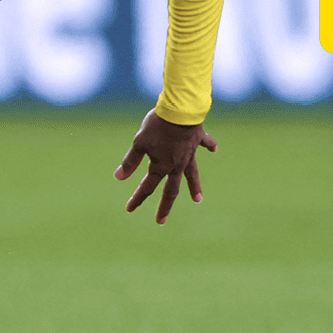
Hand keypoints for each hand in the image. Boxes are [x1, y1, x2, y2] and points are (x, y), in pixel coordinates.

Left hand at [115, 109, 217, 224]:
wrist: (180, 111)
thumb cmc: (157, 126)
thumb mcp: (139, 143)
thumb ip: (130, 161)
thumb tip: (119, 178)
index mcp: (162, 166)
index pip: (148, 186)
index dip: (138, 198)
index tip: (129, 208)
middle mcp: (177, 164)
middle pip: (171, 189)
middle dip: (165, 206)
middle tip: (161, 221)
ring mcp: (189, 153)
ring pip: (192, 174)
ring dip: (194, 187)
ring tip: (197, 200)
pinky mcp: (198, 139)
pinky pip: (205, 144)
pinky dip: (209, 146)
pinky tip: (213, 149)